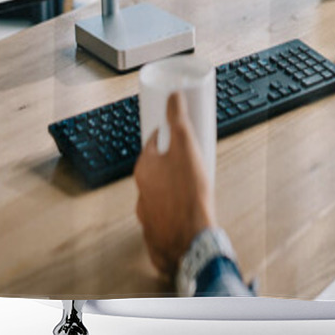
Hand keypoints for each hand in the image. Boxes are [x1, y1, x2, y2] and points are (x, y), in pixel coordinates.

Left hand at [133, 92, 214, 276]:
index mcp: (144, 167)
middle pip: (156, 167)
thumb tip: (172, 95)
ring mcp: (148, 212)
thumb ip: (178, 119)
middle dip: (171, 160)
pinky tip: (189, 206)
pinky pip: (165, 213)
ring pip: (160, 191)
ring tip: (193, 182)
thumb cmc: (188, 194)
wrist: (190, 239)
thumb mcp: (185, 147)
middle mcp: (141, 189)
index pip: (152, 143)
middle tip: (190, 156)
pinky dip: (174, 207)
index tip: (177, 131)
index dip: (166, 135)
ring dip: (172, 185)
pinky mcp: (157, 230)